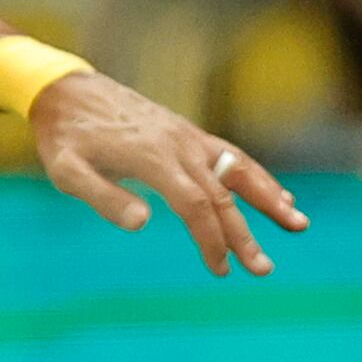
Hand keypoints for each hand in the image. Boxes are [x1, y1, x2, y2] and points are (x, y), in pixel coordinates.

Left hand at [26, 72, 309, 278]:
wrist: (68, 91)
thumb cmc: (63, 137)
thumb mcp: (67, 171)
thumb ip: (103, 196)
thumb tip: (144, 224)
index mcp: (152, 158)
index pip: (194, 204)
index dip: (210, 239)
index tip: (220, 269)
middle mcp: (179, 145)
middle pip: (221, 195)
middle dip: (244, 235)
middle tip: (263, 270)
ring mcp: (188, 137)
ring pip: (238, 170)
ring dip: (269, 198)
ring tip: (297, 225)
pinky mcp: (189, 134)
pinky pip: (230, 156)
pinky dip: (256, 177)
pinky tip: (276, 196)